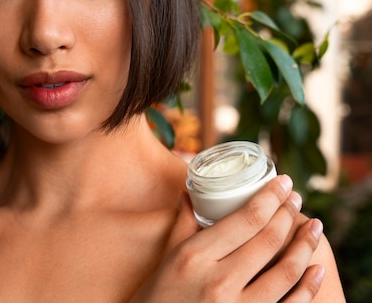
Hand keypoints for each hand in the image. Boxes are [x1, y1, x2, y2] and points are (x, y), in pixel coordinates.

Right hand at [130, 175, 325, 302]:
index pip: (245, 219)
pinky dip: (309, 287)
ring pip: (285, 271)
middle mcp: (218, 280)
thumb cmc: (157, 298)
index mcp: (195, 256)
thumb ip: (183, 226)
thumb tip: (188, 195)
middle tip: (297, 198)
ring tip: (314, 228)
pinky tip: (317, 270)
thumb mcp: (166, 259)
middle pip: (268, 239)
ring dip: (306, 246)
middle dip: (289, 214)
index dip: (270, 197)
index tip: (284, 182)